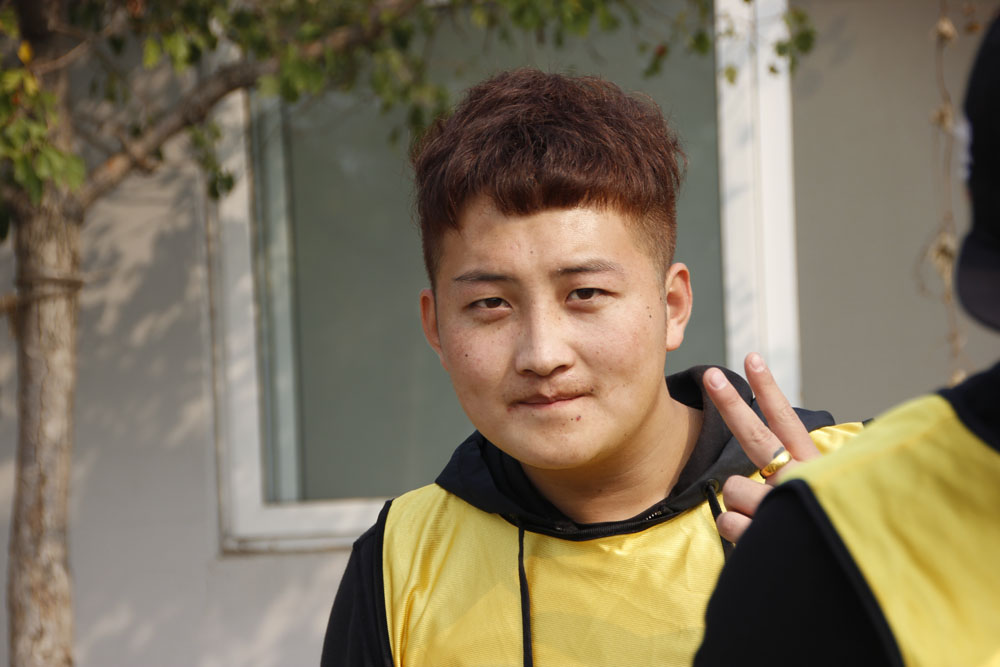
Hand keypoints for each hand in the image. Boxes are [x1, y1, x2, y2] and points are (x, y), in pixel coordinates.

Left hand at [702, 353, 820, 542]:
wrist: (856, 584)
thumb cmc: (835, 542)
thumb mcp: (822, 503)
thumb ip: (794, 485)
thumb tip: (746, 483)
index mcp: (815, 469)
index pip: (788, 422)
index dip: (768, 390)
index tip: (752, 359)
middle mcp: (801, 480)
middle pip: (756, 435)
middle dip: (730, 403)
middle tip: (709, 374)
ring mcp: (782, 504)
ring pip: (733, 489)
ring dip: (743, 510)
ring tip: (770, 530)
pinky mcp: (767, 532)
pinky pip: (728, 522)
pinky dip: (738, 536)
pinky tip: (765, 549)